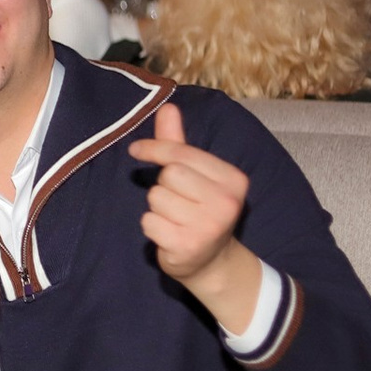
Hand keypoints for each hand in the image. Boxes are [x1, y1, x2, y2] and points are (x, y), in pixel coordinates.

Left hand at [127, 103, 248, 282]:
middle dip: (163, 185)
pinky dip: (152, 227)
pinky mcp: (188, 247)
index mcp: (234, 179)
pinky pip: (149, 222)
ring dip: (157, 207)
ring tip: (175, 218)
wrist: (211, 262)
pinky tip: (169, 234)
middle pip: (169, 175)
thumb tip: (168, 107)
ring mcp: (209, 227)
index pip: (182, 153)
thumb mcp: (196, 175)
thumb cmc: (199, 210)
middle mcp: (227, 203)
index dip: (154, 148)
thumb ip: (178, 143)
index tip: (136, 149)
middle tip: (177, 200)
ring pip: (156, 198)